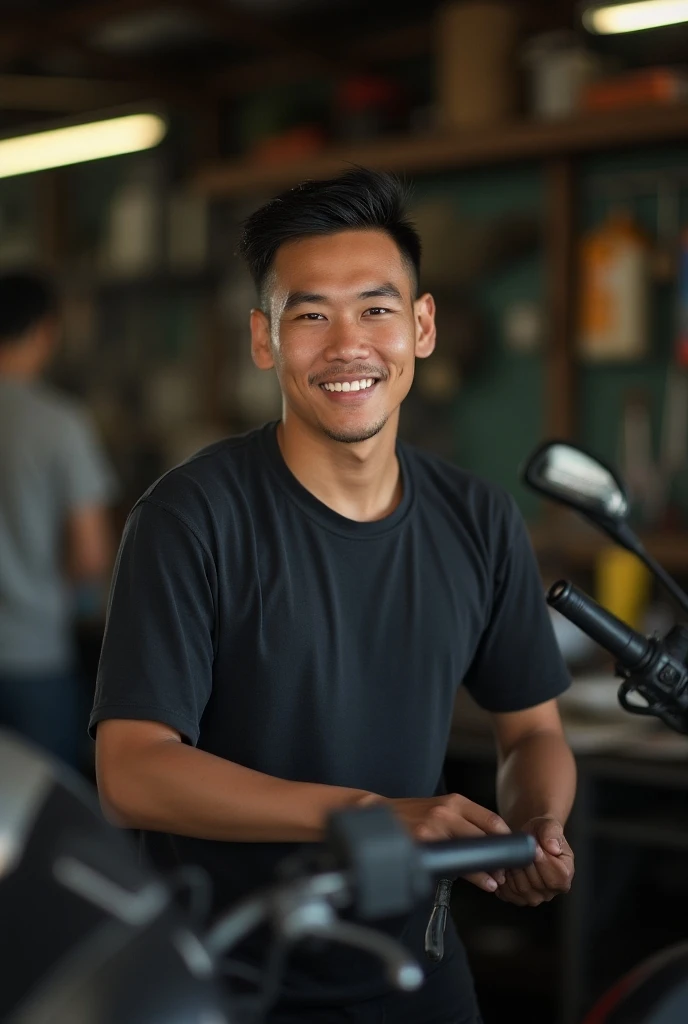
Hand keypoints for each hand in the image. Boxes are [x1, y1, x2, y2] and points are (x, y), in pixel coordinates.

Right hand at [356, 792, 511, 894]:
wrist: (379, 816)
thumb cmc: (413, 816)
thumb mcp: (440, 809)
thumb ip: (464, 821)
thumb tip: (492, 844)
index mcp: (455, 801)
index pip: (492, 820)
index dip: (507, 839)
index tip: (516, 853)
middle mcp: (447, 810)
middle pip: (485, 836)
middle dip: (500, 857)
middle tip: (509, 872)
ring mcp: (434, 826)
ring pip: (471, 850)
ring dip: (488, 869)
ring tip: (496, 881)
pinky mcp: (423, 843)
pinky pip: (453, 862)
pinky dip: (469, 874)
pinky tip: (479, 881)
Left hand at [496, 815, 573, 906]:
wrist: (528, 838)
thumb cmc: (541, 832)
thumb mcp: (549, 825)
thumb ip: (552, 833)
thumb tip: (553, 847)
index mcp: (565, 875)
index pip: (557, 878)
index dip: (543, 862)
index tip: (534, 847)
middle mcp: (552, 890)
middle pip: (536, 884)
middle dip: (524, 864)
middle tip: (519, 848)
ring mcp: (535, 897)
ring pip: (520, 889)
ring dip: (512, 870)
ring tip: (512, 855)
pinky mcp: (518, 898)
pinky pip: (508, 893)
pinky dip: (502, 879)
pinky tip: (505, 865)